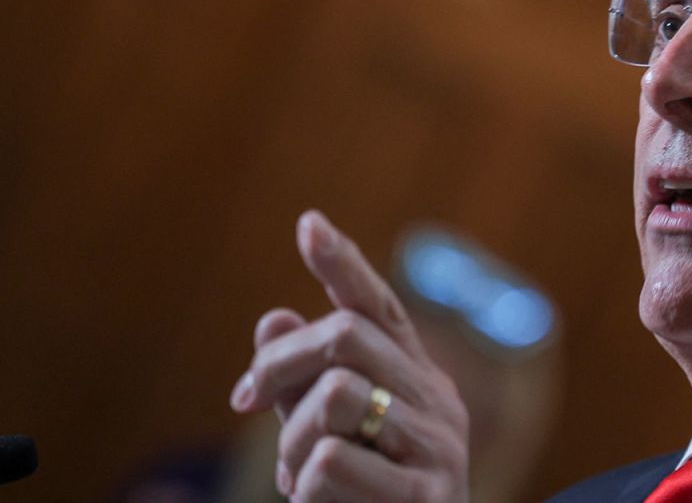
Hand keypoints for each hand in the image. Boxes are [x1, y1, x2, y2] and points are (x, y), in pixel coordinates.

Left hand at [231, 211, 468, 501]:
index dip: (344, 265)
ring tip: (295, 479)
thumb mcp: (332, 442)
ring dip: (291, 441)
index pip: (382, 308)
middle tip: (246, 401)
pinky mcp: (428, 496)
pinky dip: (305, 487)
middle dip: (281, 364)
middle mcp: (438, 402)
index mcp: (417, 381)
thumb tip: (274, 316)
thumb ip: (308, 386)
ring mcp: (439, 447)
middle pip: (348, 338)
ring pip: (337, 395)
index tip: (307, 222)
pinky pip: (333, 463)